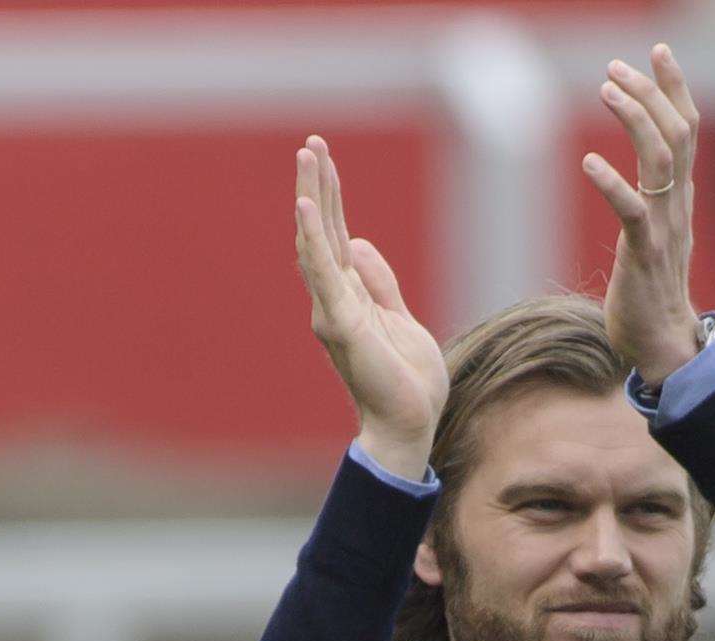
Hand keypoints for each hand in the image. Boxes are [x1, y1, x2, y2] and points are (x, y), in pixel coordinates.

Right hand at [295, 135, 447, 479]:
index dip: (332, 197)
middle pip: (322, 232)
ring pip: (317, 244)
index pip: (336, 237)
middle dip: (317, 185)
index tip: (324, 157)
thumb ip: (381, 283)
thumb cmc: (406, 382)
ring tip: (307, 157)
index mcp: (350, 298)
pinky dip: (314, 239)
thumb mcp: (400, 319)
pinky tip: (305, 206)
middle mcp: (334, 300)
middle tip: (311, 142)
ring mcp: (333, 311)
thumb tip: (360, 243)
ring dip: (312, 198)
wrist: (409, 424)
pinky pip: (324, 274)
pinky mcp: (341, 324)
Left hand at [583, 44, 701, 385]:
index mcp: (680, 199)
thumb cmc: (651, 293)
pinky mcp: (645, 255)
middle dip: (650, 93)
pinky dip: (612, 183)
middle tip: (616, 67)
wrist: (664, 344)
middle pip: (676, 133)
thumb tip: (649, 178)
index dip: (675, 88)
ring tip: (606, 90)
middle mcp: (678, 206)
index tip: (657, 52)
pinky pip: (633, 210)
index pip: (686, 130)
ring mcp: (664, 229)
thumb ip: (655, 202)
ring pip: (660, 160)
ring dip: (635, 119)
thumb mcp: (656, 235)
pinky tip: (589, 161)